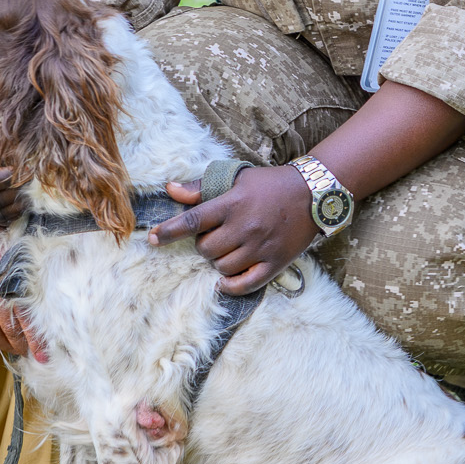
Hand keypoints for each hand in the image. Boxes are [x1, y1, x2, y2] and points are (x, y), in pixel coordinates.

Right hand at [0, 199, 36, 357]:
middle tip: (31, 354)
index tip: (44, 353)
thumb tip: (43, 280)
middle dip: (21, 346)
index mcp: (6, 272)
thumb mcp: (7, 237)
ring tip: (13, 351)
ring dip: (2, 345)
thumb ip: (21, 262)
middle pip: (8, 328)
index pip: (25, 314)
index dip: (36, 338)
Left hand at [151, 166, 316, 295]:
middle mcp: (245, 227)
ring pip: (222, 267)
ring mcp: (260, 247)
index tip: (151, 239)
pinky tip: (226, 280)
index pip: (192, 221)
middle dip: (203, 245)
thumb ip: (200, 187)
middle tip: (214, 236)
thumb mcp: (235, 178)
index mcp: (232, 204)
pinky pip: (246, 284)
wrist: (312, 194)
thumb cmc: (268, 185)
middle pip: (206, 249)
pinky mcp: (275, 262)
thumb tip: (170, 189)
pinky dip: (231, 285)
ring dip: (218, 261)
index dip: (168, 231)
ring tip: (228, 249)